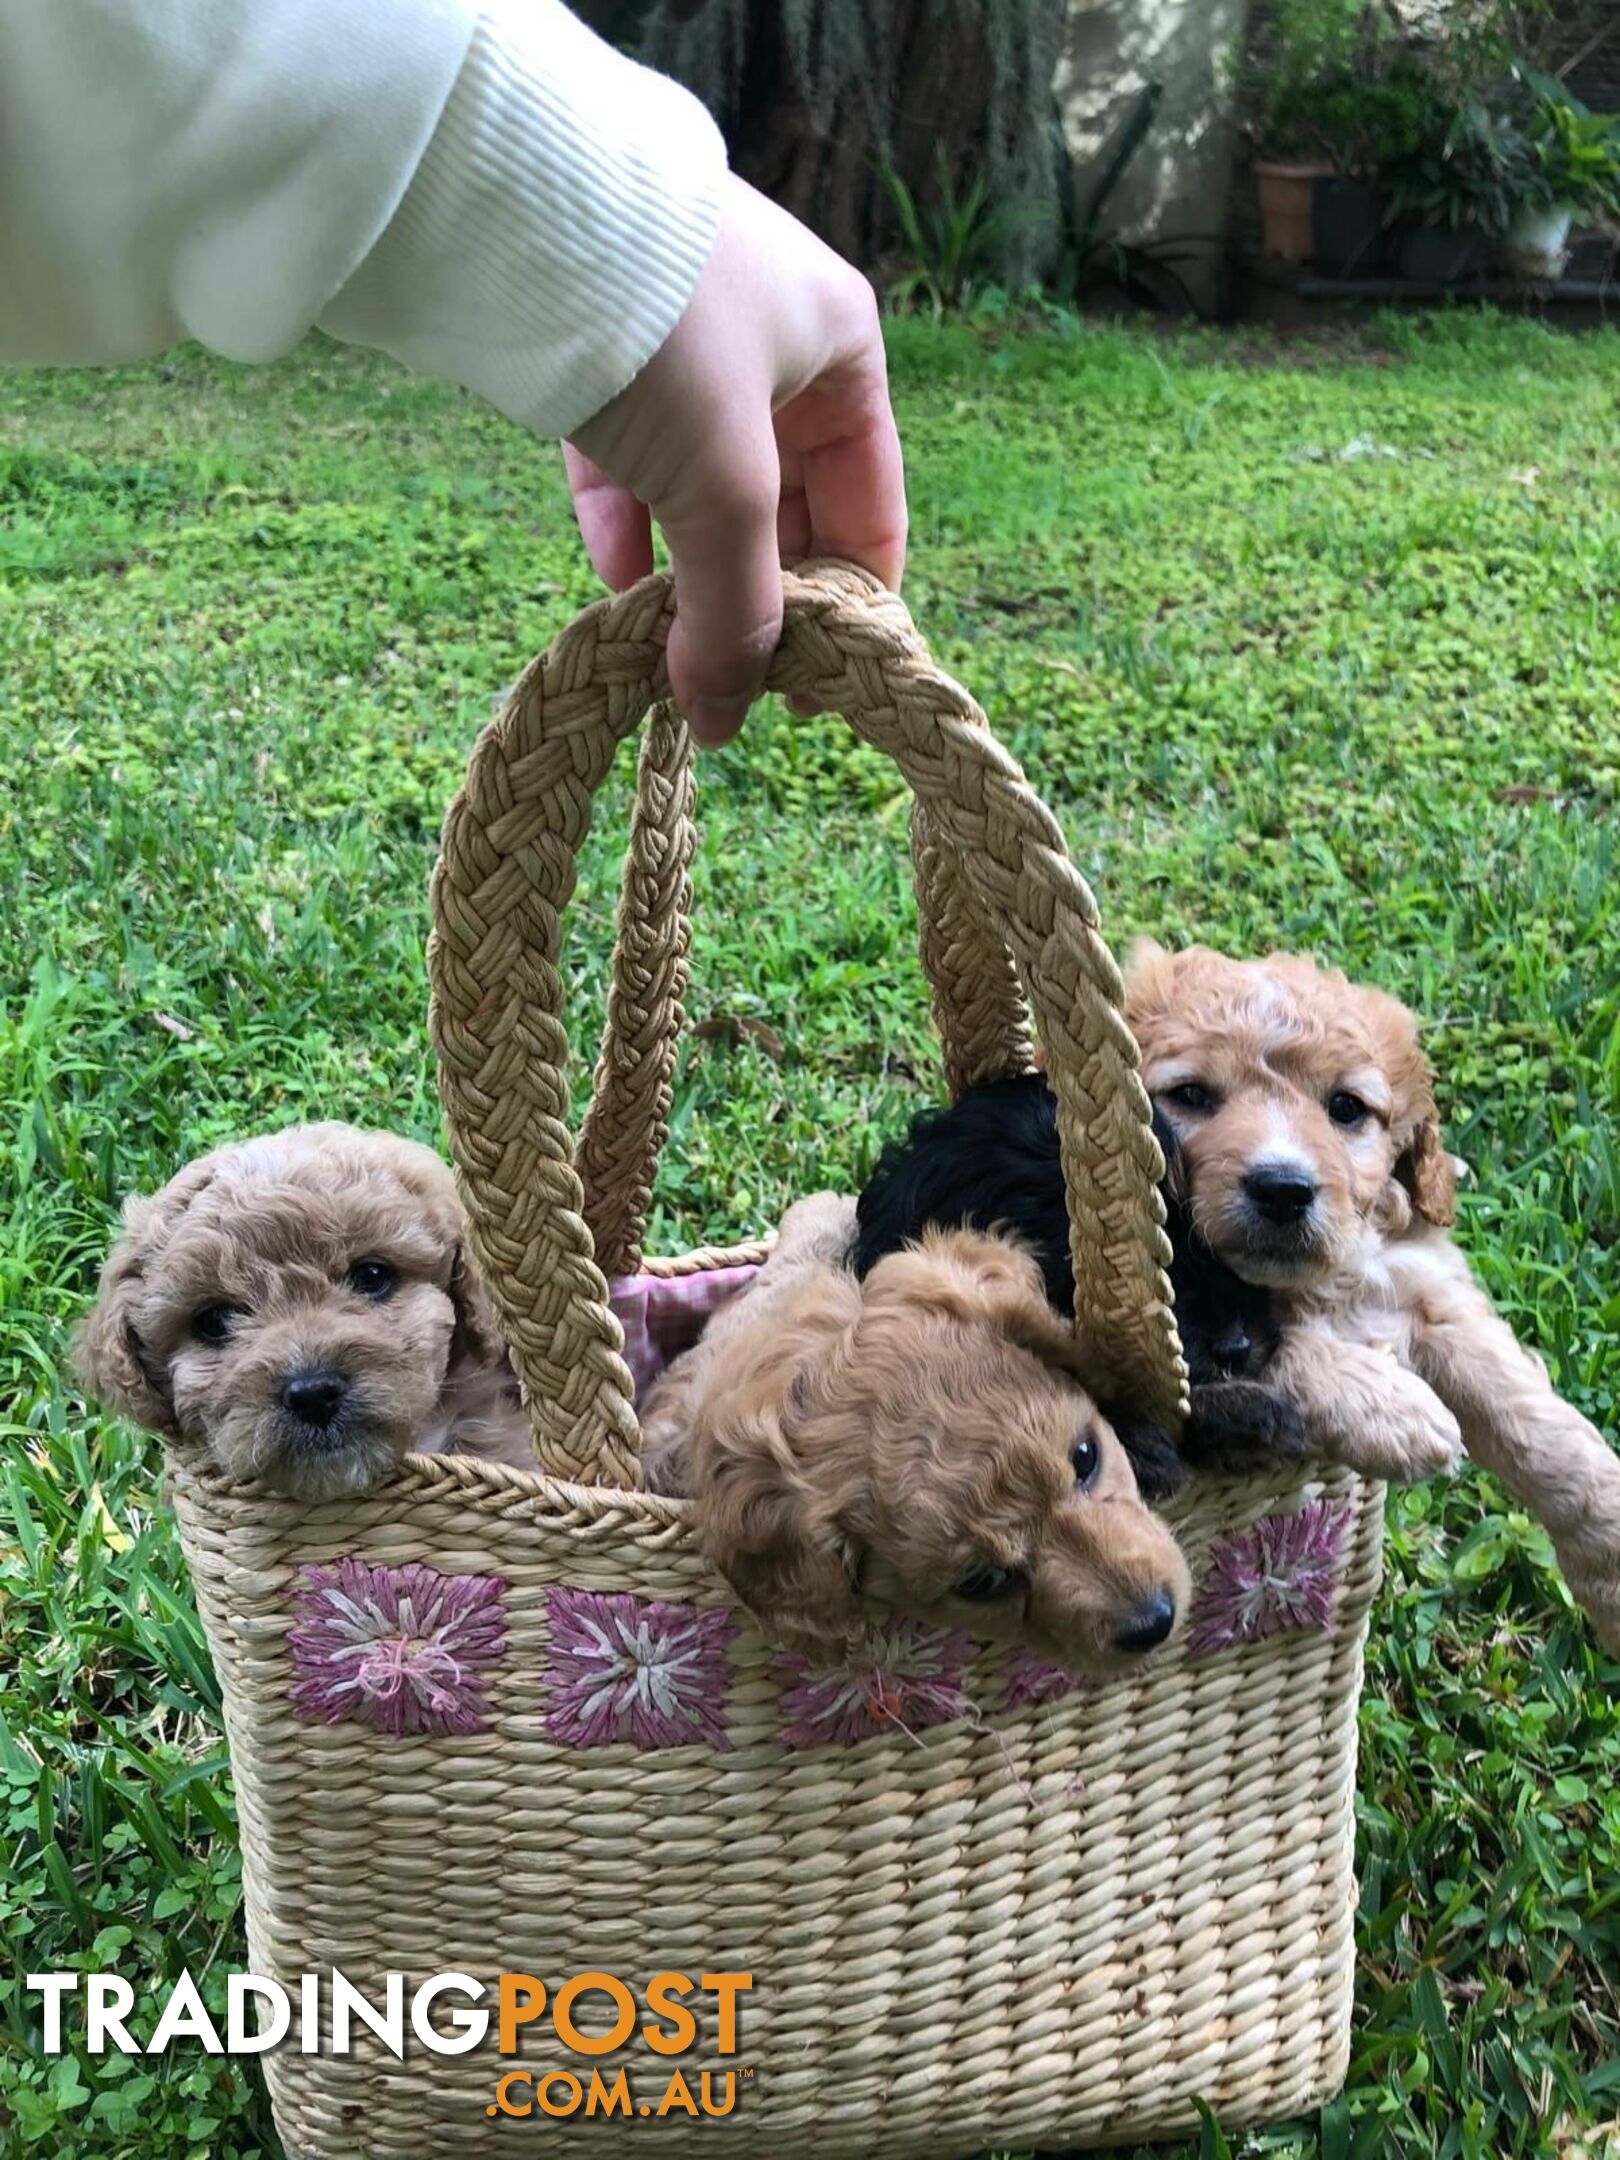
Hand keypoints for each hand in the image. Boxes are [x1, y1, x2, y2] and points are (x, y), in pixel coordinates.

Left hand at [564, 175, 906, 744]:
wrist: (511, 208)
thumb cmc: (665, 333)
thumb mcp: (724, 488)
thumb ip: (736, 611)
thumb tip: (723, 721)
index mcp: (842, 351)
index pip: (869, 507)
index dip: (847, 610)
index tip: (813, 695)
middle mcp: (773, 344)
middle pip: (783, 509)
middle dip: (753, 599)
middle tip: (727, 685)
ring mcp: (683, 348)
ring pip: (701, 492)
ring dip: (687, 576)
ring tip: (665, 654)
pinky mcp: (601, 355)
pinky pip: (629, 464)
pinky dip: (627, 527)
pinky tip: (616, 587)